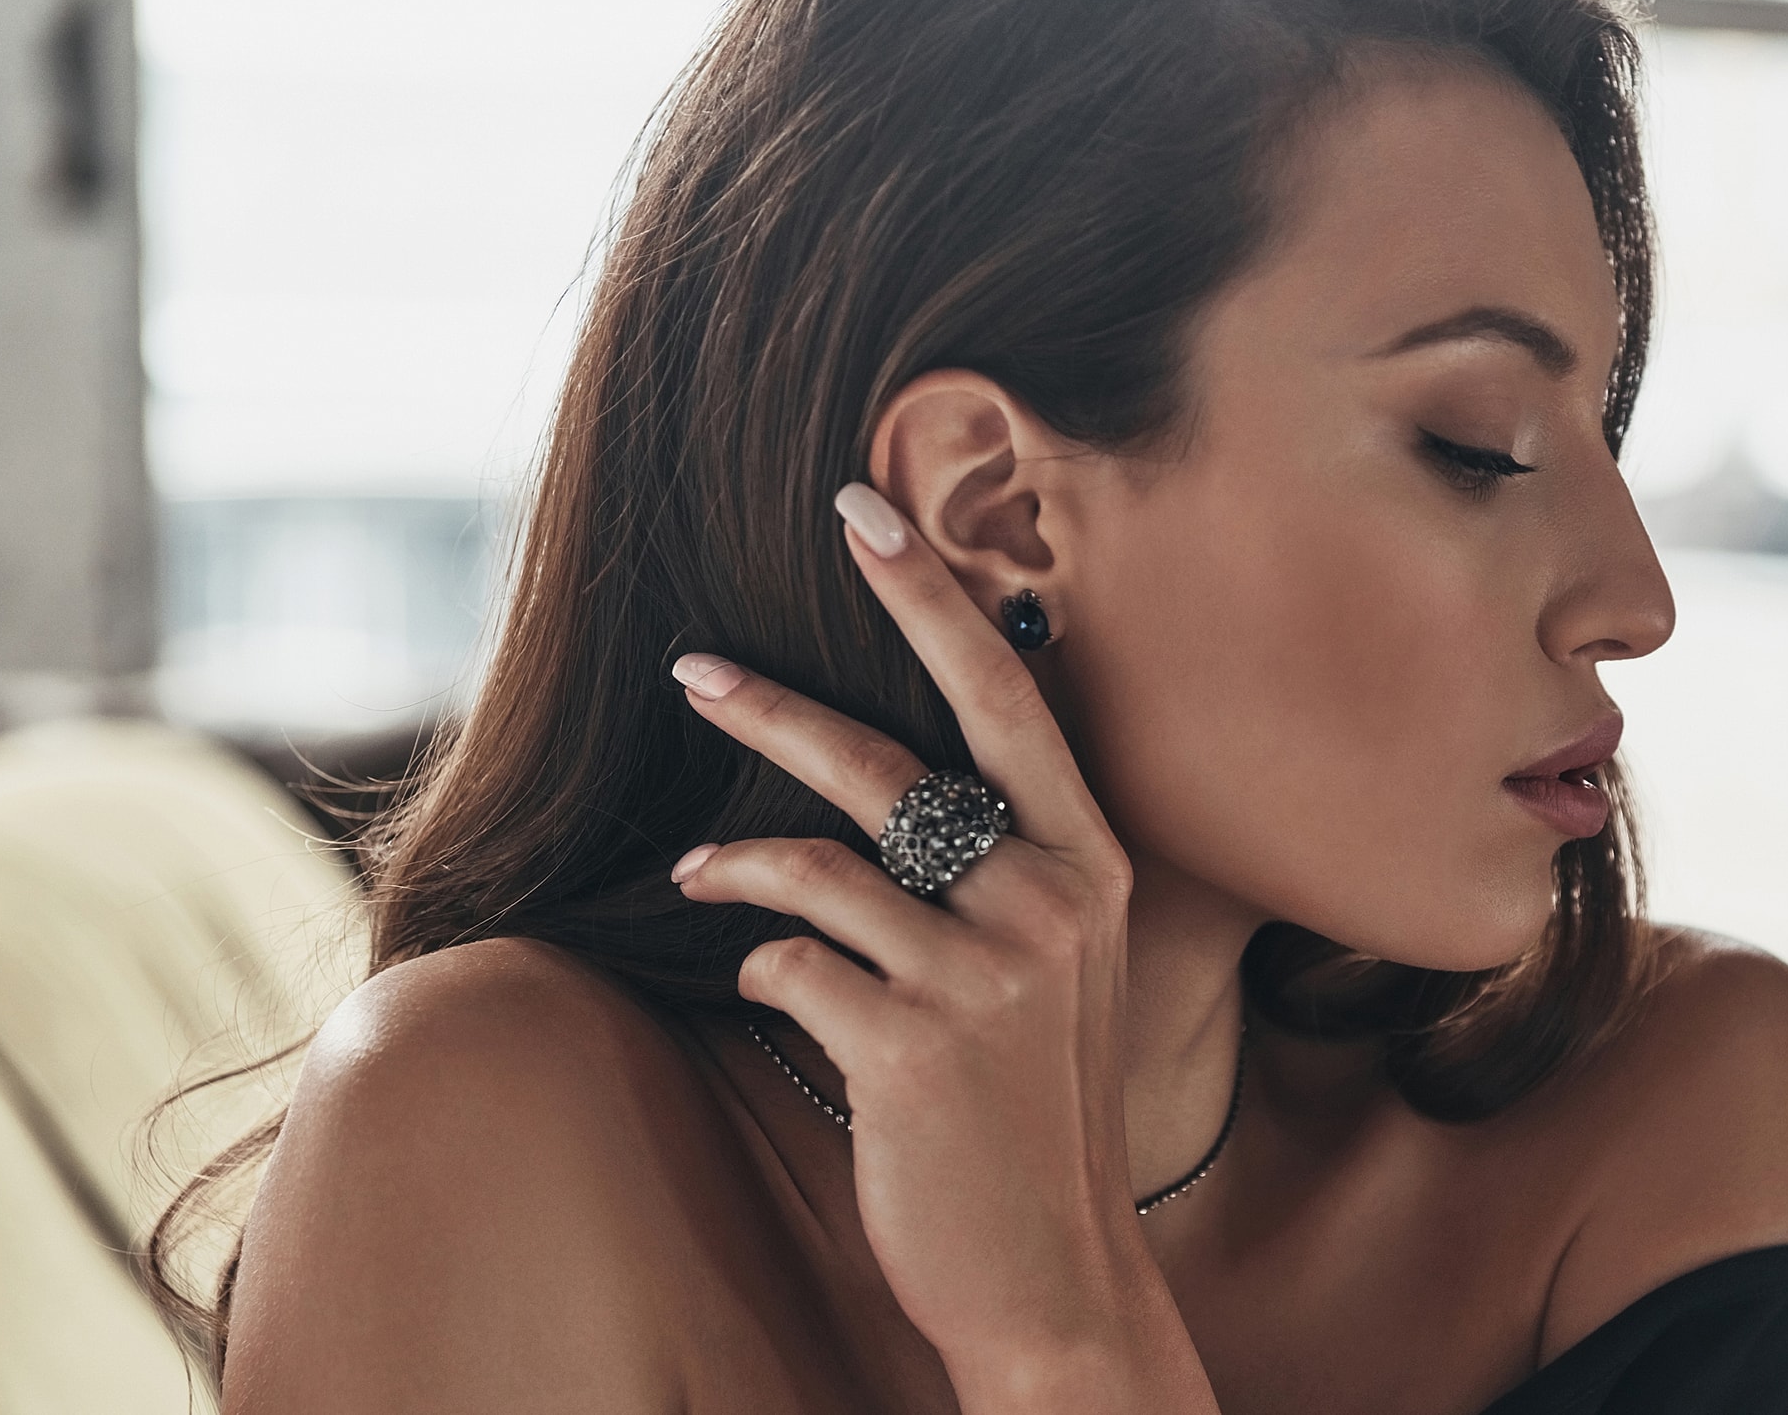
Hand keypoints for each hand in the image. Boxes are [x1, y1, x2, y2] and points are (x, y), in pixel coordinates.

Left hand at [666, 484, 1214, 1410]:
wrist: (1057, 1275)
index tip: (863, 512)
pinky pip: (794, 962)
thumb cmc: (1042, 1110)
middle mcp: (1053, 902)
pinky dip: (766, 964)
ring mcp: (987, 974)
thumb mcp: (1066, 970)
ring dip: (736, 858)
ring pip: (820, 861)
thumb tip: (912, 775)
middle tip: (693, 666)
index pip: (1009, 700)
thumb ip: (1012, 870)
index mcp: (1096, 864)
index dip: (931, 599)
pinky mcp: (913, 1044)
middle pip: (894, 760)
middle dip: (780, 701)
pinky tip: (772, 985)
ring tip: (692, 866)